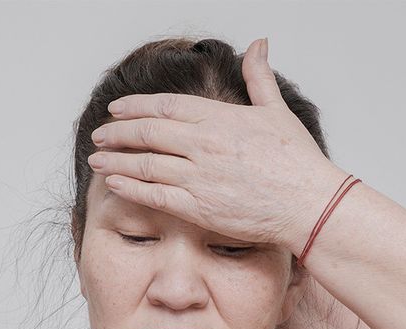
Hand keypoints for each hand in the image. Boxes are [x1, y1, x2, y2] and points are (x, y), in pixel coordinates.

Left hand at [87, 37, 347, 253]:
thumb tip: (258, 44)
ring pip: (146, 164)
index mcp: (219, 118)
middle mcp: (203, 144)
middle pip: (148, 133)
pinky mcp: (199, 207)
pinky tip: (114, 184)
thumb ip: (259, 77)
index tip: (117, 110)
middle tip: (99, 135)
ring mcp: (199, 176)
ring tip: (96, 159)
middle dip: (118, 134)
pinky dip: (132, 188)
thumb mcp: (277, 110)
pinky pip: (156, 196)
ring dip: (116, 161)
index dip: (136, 107)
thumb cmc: (296, 162)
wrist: (308, 203)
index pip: (165, 107)